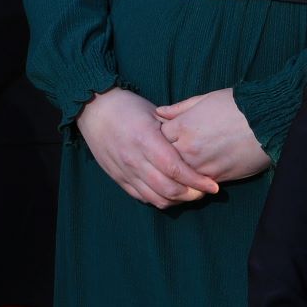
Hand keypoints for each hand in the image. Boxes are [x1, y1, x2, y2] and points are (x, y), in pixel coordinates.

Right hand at [77, 87, 216, 206]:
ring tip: (190, 195)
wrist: (93, 109)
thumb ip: (174, 130)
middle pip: (168, 189)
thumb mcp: (153, 112)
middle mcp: (134, 159)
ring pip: (156, 198)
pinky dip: (159, 199)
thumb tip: (198, 145)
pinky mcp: (118, 177)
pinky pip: (141, 196)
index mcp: (145, 139)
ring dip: (177, 201)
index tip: (213, 185)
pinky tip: (170, 194)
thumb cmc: (127, 106)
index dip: (197, 181)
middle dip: (192, 194)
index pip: (176, 170)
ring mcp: (124, 171)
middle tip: (206, 191)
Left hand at [156, 88, 269, 184]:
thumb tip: (159, 112)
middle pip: (165, 159)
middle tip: (167, 157)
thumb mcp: (205, 99)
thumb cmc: (237, 105)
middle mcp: (188, 148)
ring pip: (179, 175)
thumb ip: (180, 109)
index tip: (163, 138)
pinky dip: (195, 182)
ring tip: (181, 169)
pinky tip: (196, 177)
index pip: (158, 137)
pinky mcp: (216, 177)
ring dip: (179, 173)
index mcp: (183, 126)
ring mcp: (201, 165)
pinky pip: (197, 184)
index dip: (160, 138)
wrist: (267, 122)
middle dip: (165, 158)